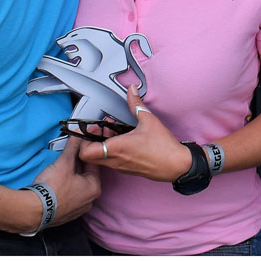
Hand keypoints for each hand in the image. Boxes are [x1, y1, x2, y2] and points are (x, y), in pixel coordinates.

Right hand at [32, 135, 100, 226]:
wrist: (34, 211)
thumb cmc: (52, 187)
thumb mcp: (64, 163)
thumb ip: (72, 147)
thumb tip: (78, 135)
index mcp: (95, 188)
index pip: (93, 164)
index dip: (85, 152)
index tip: (77, 145)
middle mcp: (90, 200)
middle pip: (85, 175)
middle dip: (77, 164)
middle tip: (67, 155)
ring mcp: (79, 209)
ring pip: (77, 186)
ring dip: (71, 175)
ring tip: (60, 167)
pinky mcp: (68, 214)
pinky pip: (70, 196)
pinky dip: (65, 187)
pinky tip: (56, 182)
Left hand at [76, 86, 192, 181]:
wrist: (177, 165)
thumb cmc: (164, 147)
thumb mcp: (149, 120)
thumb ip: (135, 103)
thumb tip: (132, 91)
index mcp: (117, 148)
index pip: (85, 152)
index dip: (84, 140)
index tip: (93, 129)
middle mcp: (116, 161)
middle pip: (89, 157)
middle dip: (91, 143)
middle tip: (100, 130)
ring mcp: (121, 167)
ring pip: (100, 160)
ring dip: (102, 147)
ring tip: (113, 134)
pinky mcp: (127, 170)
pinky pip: (111, 163)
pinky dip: (111, 153)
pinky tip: (123, 142)